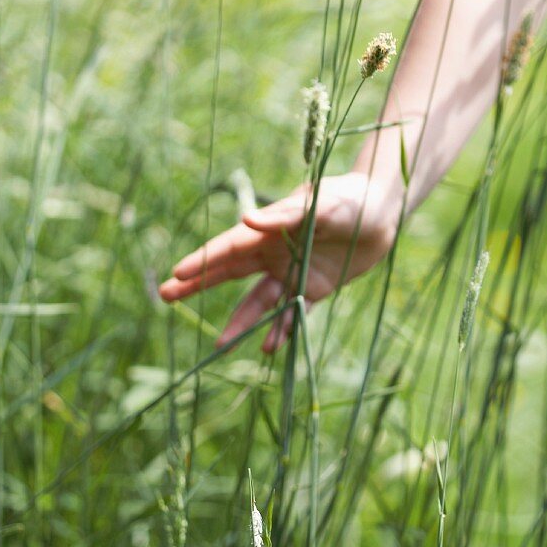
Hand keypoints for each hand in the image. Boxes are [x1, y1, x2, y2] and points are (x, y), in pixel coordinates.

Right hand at [158, 172, 397, 351]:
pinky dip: (280, 329)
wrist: (382, 211)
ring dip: (241, 322)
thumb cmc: (350, 198)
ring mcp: (292, 272)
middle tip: (164, 297)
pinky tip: (269, 347)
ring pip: (259, 301)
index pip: (228, 248)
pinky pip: (292, 312)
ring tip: (220, 346)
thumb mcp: (320, 203)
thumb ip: (286, 215)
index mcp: (269, 229)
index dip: (202, 261)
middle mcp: (274, 252)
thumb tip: (247, 221)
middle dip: (197, 285)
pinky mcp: (313, 288)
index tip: (176, 274)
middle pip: (229, 273)